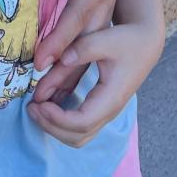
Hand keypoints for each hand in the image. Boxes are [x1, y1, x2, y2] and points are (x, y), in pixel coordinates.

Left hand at [27, 21, 163, 147]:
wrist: (145, 44)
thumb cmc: (127, 41)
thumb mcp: (106, 39)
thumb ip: (84, 49)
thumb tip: (62, 58)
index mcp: (111, 98)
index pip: (81, 122)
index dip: (56, 118)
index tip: (37, 103)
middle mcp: (109, 111)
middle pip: (77, 136)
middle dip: (50, 126)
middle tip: (30, 107)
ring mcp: (106, 112)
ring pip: (79, 136)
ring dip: (55, 127)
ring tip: (36, 107)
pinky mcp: (101, 108)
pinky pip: (80, 126)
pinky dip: (61, 122)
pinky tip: (47, 104)